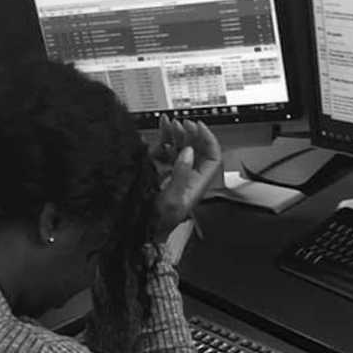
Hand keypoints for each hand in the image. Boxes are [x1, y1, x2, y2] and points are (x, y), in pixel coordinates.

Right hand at [150, 114, 221, 240]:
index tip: (200, 127)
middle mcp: (188, 175)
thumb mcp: (173, 199)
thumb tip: (187, 152)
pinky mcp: (159, 170)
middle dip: (191, 134)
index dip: (208, 140)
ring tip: (172, 124)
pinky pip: (165, 150)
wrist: (141, 228)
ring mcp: (173, 172)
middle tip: (184, 124)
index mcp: (198, 183)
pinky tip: (162, 128)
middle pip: (197, 149)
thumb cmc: (160, 221)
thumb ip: (181, 174)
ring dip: (177, 133)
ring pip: (181, 147)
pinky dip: (163, 137)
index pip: (212, 158)